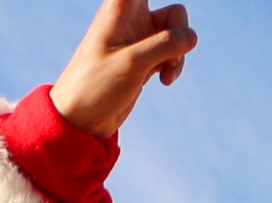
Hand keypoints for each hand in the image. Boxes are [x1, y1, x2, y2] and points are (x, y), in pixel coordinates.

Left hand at [49, 0, 196, 138]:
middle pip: (175, 11)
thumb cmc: (94, 88)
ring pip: (177, 32)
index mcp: (120, 7)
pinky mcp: (144, 58)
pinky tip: (165, 81)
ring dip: (179, 54)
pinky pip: (172, 51)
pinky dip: (174, 64)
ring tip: (166, 74)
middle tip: (169, 57)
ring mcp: (138, 38)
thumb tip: (192, 37)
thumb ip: (167, 44)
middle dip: (180, 33)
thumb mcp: (132, 64)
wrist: (79, 122)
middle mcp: (130, 18)